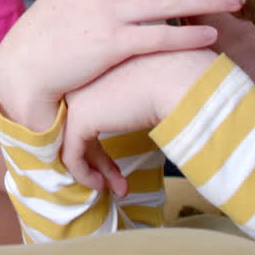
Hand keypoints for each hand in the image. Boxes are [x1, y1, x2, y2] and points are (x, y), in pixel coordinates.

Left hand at [62, 48, 216, 195]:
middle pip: (83, 125)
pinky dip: (84, 173)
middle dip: (100, 157)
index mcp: (98, 66)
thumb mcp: (153, 83)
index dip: (106, 134)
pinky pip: (72, 154)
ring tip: (119, 188)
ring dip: (97, 169)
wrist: (182, 80)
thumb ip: (139, 96)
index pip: (93, 106)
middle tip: (120, 179)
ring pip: (76, 140)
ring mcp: (78, 97)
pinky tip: (101, 186)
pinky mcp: (80, 117)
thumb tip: (142, 113)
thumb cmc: (181, 78)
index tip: (124, 156)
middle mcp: (82, 79)